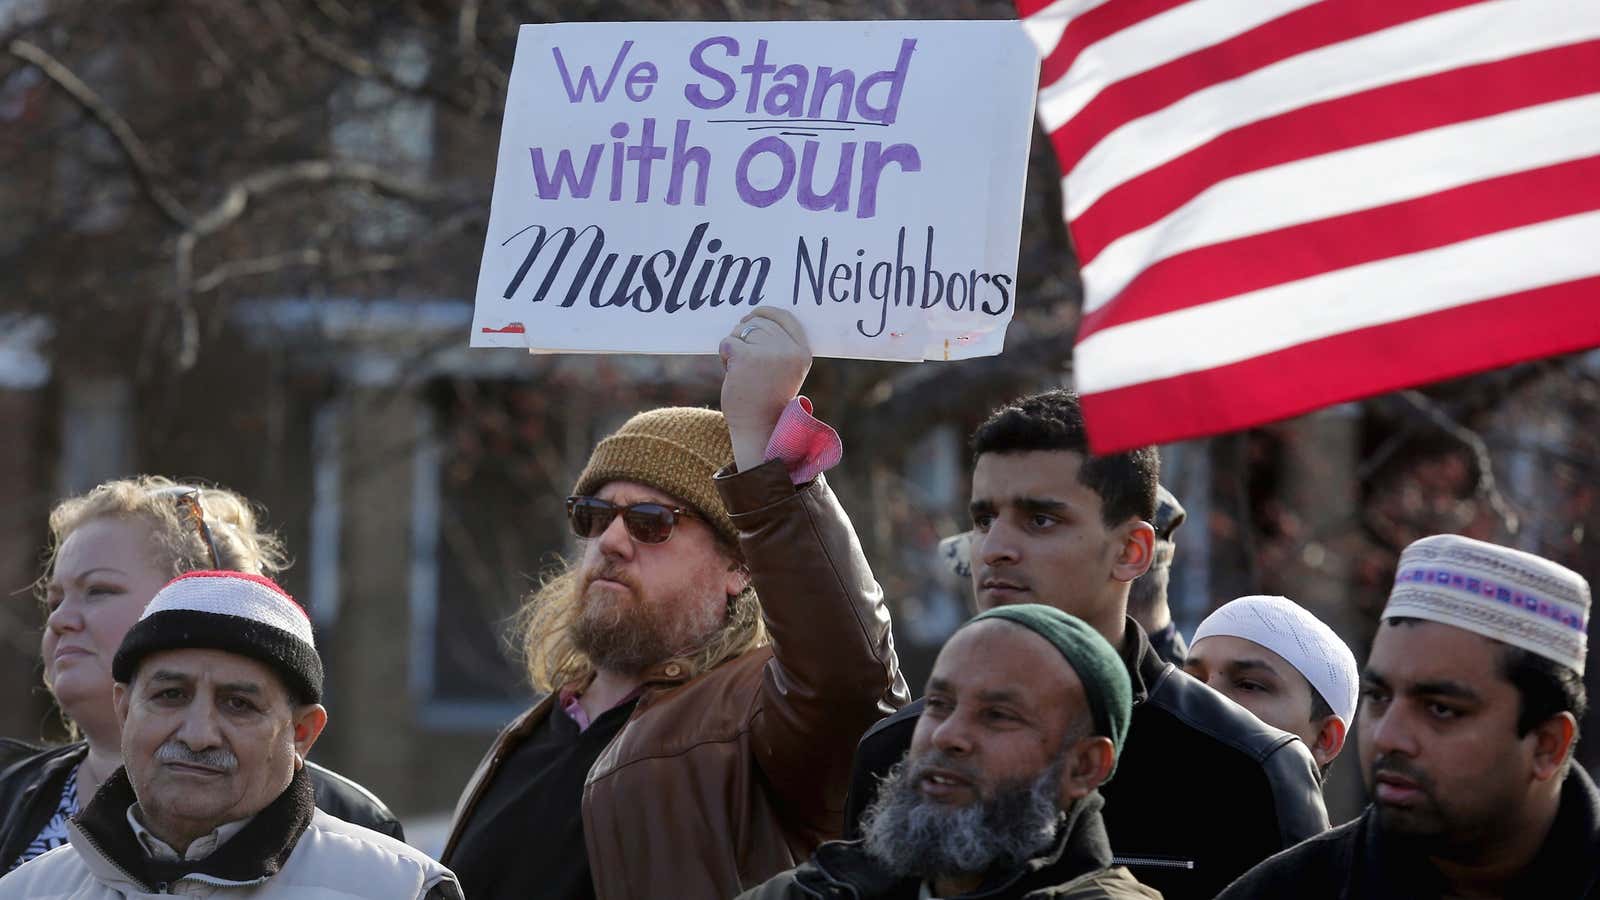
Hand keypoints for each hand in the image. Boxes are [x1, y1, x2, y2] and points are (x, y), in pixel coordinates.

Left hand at [719, 309, 811, 471]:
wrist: (759, 427)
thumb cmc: (767, 399)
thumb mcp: (785, 370)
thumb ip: (779, 346)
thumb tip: (754, 317)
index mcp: (802, 352)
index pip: (785, 317)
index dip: (766, 312)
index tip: (752, 315)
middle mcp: (789, 350)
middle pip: (759, 323)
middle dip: (745, 335)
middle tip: (744, 360)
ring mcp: (768, 353)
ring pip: (741, 331)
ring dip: (735, 346)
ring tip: (741, 370)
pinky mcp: (746, 357)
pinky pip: (728, 342)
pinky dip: (725, 356)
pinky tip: (732, 373)